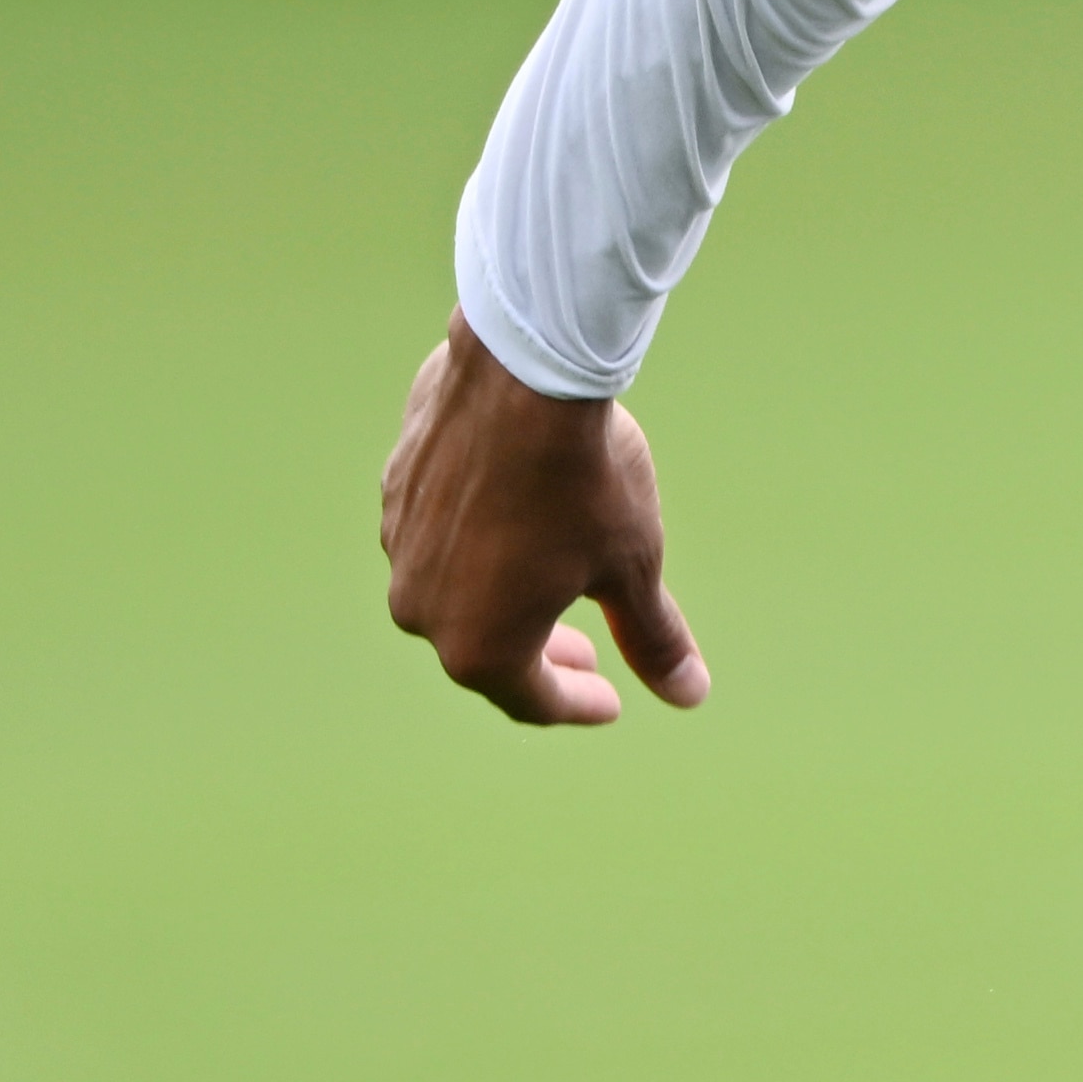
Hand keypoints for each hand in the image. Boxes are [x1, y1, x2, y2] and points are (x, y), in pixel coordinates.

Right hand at [379, 309, 709, 723]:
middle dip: (543, 656)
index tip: (611, 702)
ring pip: (456, 590)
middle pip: (484, 651)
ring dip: (505, 597)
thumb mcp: (632, 566)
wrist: (525, 377)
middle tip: (588, 653)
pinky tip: (515, 521)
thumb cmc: (586, 483)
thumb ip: (652, 636)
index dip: (578, 704)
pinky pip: (439, 535)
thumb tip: (688, 694)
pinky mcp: (394, 490)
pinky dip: (478, 543)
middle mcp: (422, 608)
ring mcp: (399, 547)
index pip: (532, 699)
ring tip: (552, 585)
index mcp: (478, 645)